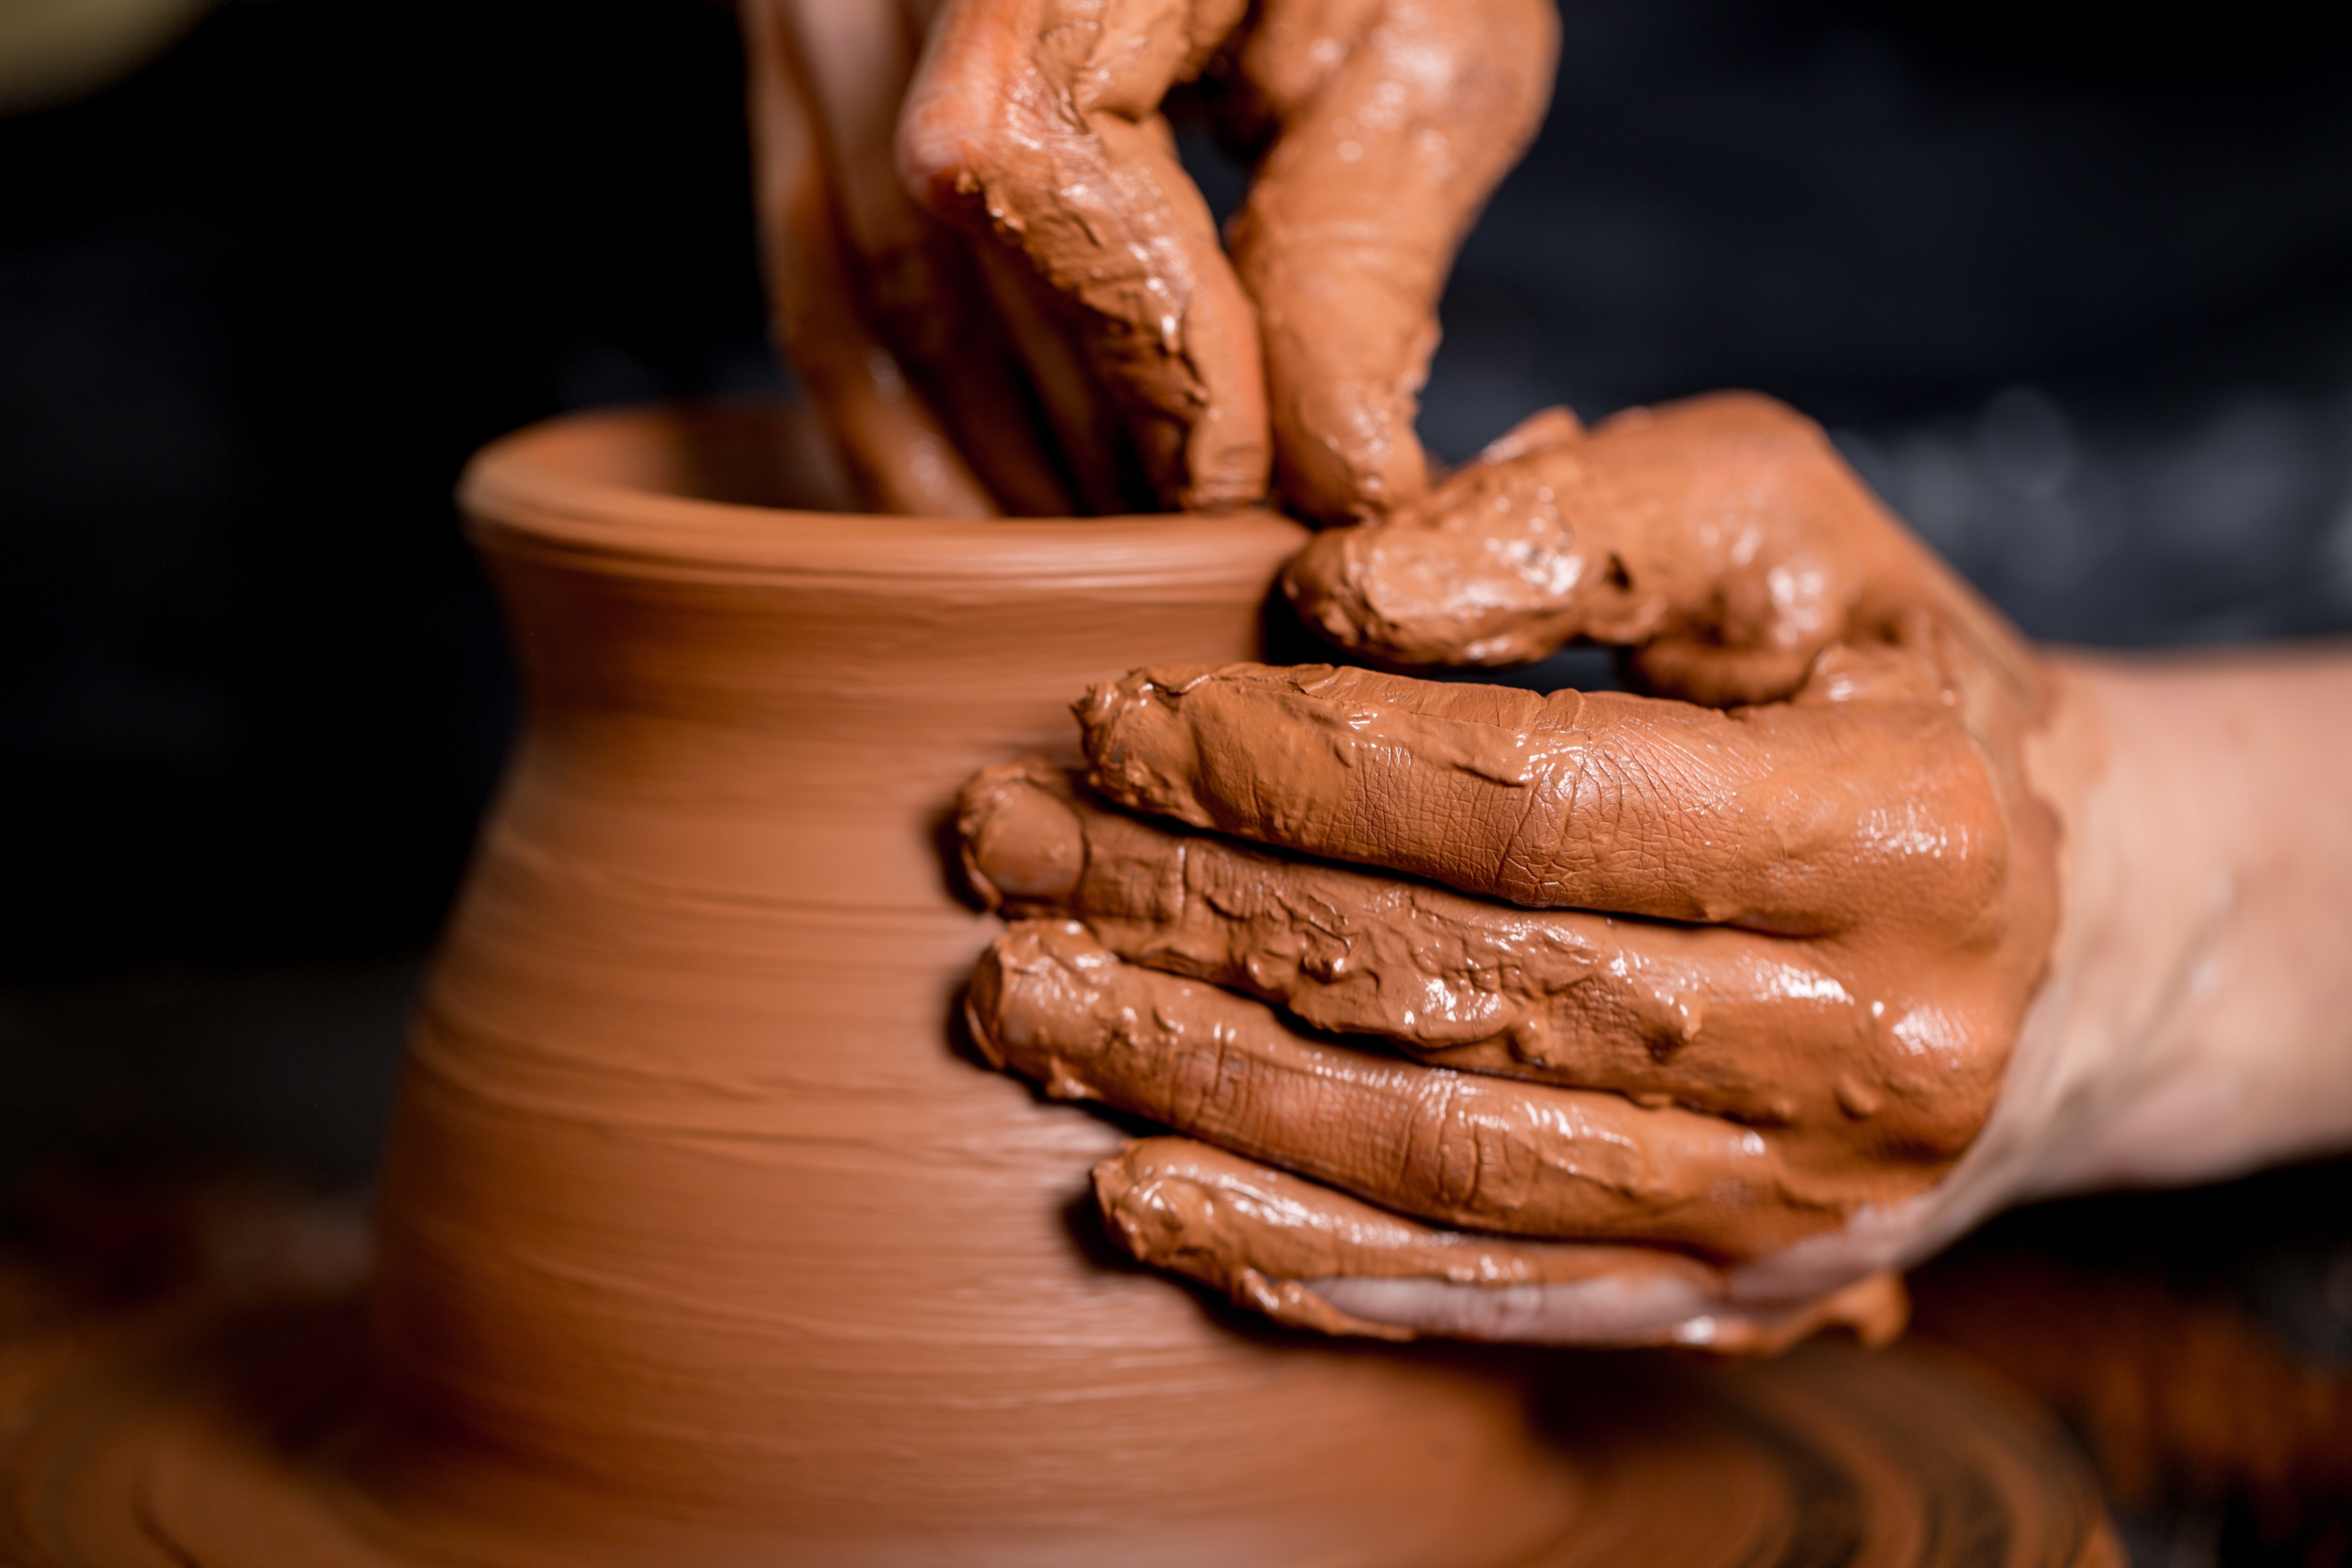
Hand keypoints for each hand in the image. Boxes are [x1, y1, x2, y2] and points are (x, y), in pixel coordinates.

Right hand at [744, 0, 1558, 519]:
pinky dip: (897, 414)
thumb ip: (1360, 246)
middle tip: (1187, 573)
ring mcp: (820, 6)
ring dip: (981, 463)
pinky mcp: (810, 62)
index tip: (1230, 491)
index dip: (1140, 355)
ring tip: (1103, 568)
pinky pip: (814, 265)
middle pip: (938, 248)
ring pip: (862, 285)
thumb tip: (1336, 486)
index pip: (1039, 164)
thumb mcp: (1422, 34)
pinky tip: (988, 509)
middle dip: (1074, 447)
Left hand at [957, 392, 2084, 1348]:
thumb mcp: (1777, 526)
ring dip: (1203, 1088)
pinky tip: (1151, 1196)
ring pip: (1448, 1156)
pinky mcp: (1739, 1291)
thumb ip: (1573, 523)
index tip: (1111, 715)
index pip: (1529, 800)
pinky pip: (1493, 1295)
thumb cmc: (1881, 678)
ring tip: (1022, 1007)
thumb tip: (1331, 594)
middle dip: (1196, 909)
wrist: (2064, 917)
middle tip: (1001, 851)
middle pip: (1460, 982)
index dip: (1293, 760)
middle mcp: (1868, 1043)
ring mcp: (1803, 1203)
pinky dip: (1308, 1255)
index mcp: (1901, 824)